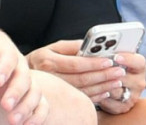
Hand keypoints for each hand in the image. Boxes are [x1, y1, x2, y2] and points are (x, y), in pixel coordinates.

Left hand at [0, 26, 48, 124]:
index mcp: (2, 48)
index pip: (8, 56)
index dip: (5, 68)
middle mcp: (18, 63)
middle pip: (24, 76)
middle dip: (16, 93)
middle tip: (5, 106)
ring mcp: (25, 78)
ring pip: (35, 91)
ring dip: (26, 107)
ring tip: (13, 121)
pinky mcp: (28, 92)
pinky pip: (41, 104)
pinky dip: (37, 115)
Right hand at [27, 40, 145, 113]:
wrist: (26, 76)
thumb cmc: (42, 59)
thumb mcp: (53, 47)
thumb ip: (71, 46)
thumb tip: (90, 45)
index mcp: (48, 60)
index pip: (75, 63)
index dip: (94, 63)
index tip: (110, 60)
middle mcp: (51, 77)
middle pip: (81, 78)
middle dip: (103, 75)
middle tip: (119, 71)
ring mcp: (55, 91)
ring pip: (83, 90)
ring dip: (103, 87)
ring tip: (117, 81)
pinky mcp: (60, 100)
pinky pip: (81, 99)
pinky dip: (96, 97)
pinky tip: (106, 92)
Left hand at [94, 52, 145, 114]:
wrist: (110, 85)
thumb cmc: (109, 64)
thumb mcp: (111, 56)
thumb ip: (108, 51)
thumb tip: (95, 46)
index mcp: (139, 66)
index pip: (138, 62)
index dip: (127, 59)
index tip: (115, 56)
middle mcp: (139, 82)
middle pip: (126, 78)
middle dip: (110, 72)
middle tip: (99, 67)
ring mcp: (132, 96)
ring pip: (116, 91)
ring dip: (102, 84)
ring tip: (90, 76)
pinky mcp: (122, 107)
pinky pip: (109, 102)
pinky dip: (99, 95)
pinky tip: (90, 89)